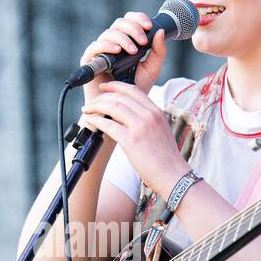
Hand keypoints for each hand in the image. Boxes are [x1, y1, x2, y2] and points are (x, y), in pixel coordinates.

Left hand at [77, 81, 188, 197]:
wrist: (173, 174)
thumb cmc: (166, 158)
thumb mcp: (161, 130)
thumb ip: (147, 120)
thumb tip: (128, 116)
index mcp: (156, 111)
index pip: (133, 90)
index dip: (116, 86)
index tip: (105, 87)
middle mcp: (149, 115)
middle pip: (120, 97)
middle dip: (102, 97)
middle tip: (92, 102)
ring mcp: (140, 126)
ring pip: (113, 107)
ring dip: (96, 106)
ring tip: (87, 109)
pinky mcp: (131, 140)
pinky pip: (109, 125)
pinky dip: (96, 120)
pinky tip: (91, 120)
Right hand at [79, 11, 167, 97]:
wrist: (122, 109)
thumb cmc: (135, 89)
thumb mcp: (152, 69)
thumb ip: (158, 52)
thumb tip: (160, 31)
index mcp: (126, 41)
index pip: (130, 21)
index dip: (138, 19)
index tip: (149, 26)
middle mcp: (112, 43)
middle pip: (119, 23)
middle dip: (133, 28)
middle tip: (143, 40)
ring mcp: (100, 51)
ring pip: (109, 33)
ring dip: (123, 38)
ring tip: (133, 50)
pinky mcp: (89, 60)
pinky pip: (95, 47)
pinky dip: (106, 45)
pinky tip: (117, 50)